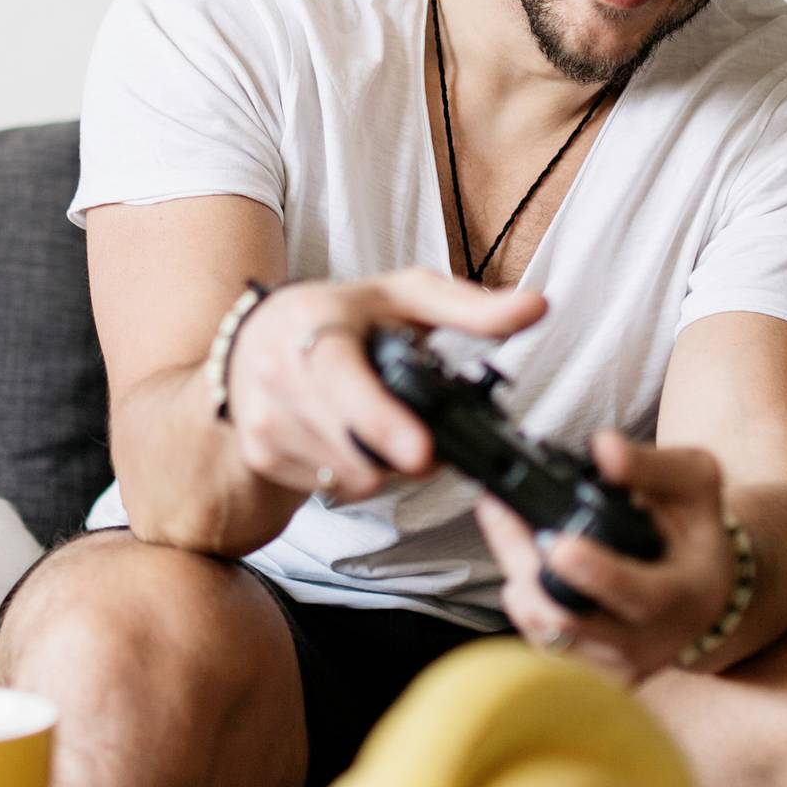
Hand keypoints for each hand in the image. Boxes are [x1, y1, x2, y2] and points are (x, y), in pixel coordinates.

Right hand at [221, 267, 544, 506]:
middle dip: (406, 453)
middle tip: (425, 436)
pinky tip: (352, 441)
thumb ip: (471, 307)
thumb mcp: (402, 298)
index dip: (382, 421)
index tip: (420, 452)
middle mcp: (278, 374)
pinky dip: (354, 474)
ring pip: (350, 478)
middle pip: (356, 450)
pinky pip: (332, 488)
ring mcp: (264, 420)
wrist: (250, 342)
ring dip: (383, 467)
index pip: (343, 379)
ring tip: (383, 429)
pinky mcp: (260, 455)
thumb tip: (536, 307)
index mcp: (314, 326)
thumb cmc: (337, 317)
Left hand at [473, 430, 737, 684]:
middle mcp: (649, 642)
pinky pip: (538, 641)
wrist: (705, 593)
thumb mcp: (695, 484)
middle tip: (496, 509)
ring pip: (542, 631)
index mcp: (684, 595)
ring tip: (503, 523)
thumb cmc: (695, 532)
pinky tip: (522, 561)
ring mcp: (616, 665)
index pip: (637, 596)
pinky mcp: (589, 675)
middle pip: (567, 618)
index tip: (558, 544)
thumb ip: (652, 465)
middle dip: (522, 561)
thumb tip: (603, 448)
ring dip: (514, 573)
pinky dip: (522, 597)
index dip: (595, 574)